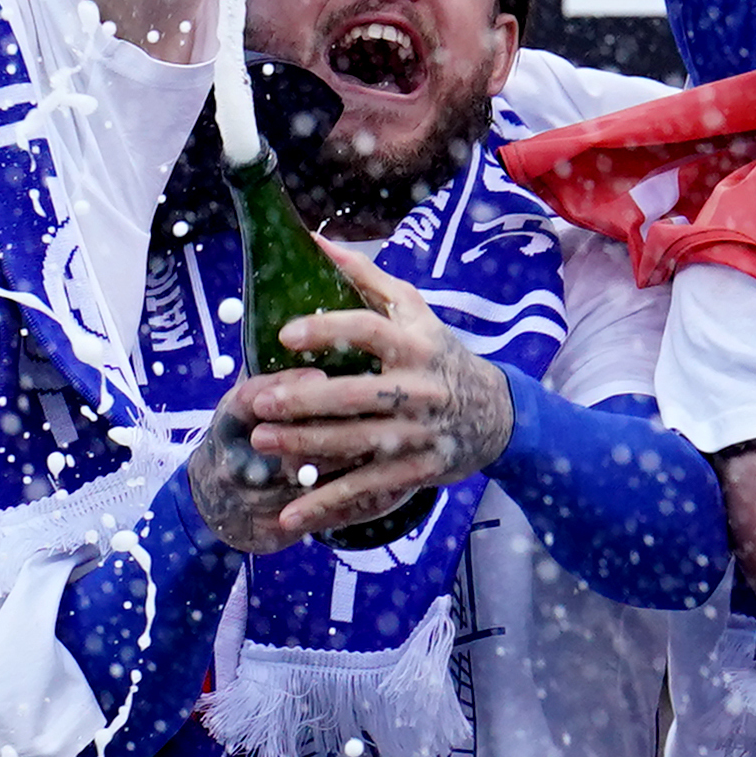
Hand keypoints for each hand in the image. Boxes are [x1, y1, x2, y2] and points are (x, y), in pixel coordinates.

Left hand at [203, 242, 514, 549]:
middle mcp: (418, 389)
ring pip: (353, 444)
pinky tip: (290, 513)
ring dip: (304, 447)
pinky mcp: (414, 471)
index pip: (367, 329)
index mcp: (414, 344)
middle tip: (259, 403)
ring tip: (261, 443)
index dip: (326, 329)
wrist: (496, 414)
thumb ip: (366, 278)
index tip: (285, 335)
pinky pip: (365, 489)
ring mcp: (417, 434)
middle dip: (302, 401)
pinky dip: (326, 505)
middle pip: (353, 395)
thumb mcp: (414, 311)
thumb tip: (317, 243)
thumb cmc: (439, 354)